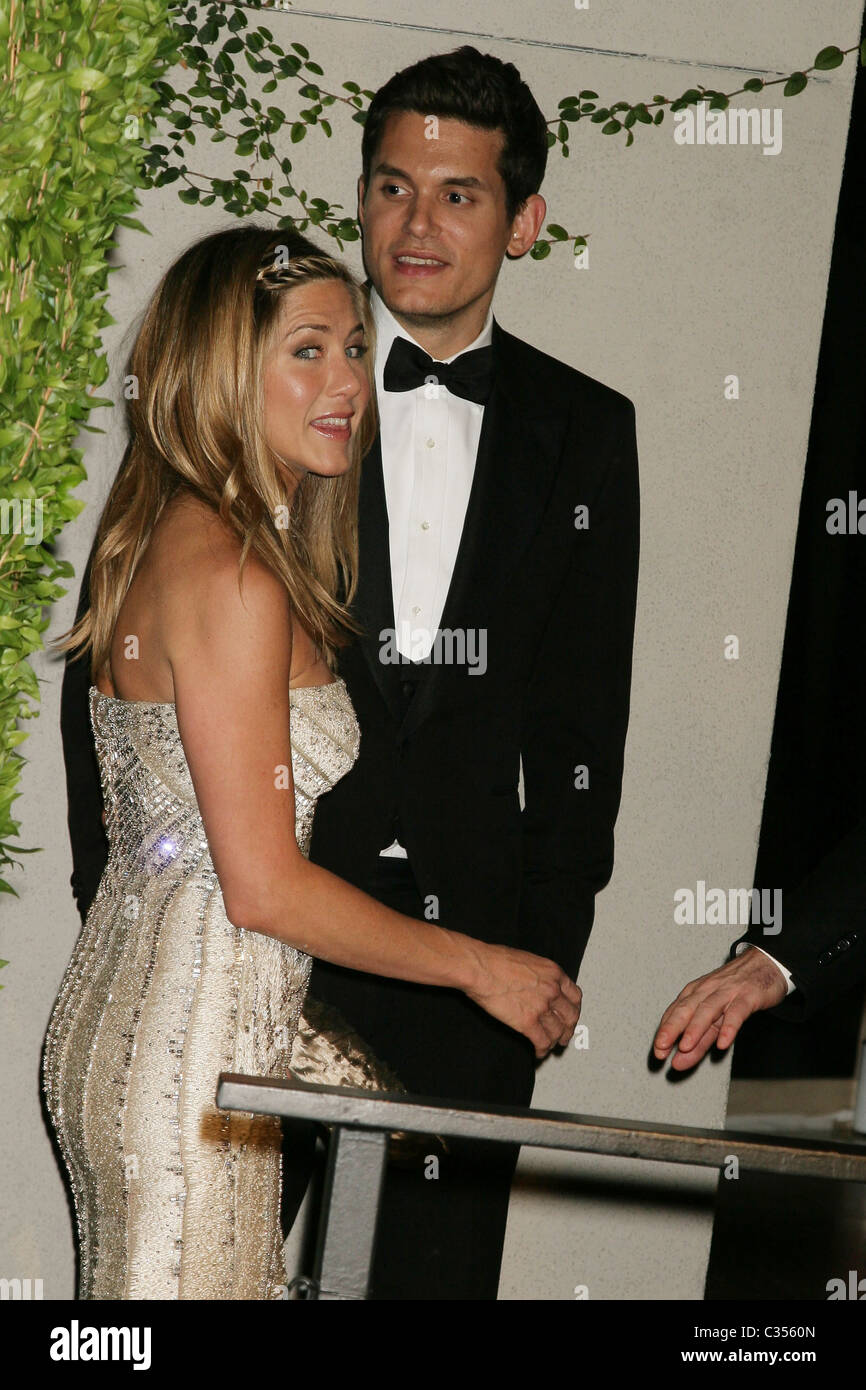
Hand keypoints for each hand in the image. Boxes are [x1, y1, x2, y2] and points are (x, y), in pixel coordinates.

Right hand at [465, 943, 582, 1057]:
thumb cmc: (495, 960)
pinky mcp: (527, 1022)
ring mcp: (541, 1007)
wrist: (480, 967)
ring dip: (555, 1041)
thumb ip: (540, 975)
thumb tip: (538, 985)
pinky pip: (542, 1042)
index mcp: (554, 973)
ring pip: (557, 1032)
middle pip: (571, 1016)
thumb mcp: (528, 960)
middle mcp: (552, 990)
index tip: (569, 1015)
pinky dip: (542, 1050)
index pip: (575, 996)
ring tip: (550, 1046)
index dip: (574, 1009)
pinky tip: (538, 1052)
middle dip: (568, 1029)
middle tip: (564, 1035)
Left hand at [653, 946, 787, 1071]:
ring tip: (685, 1047)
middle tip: (661, 1049)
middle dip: (671, 1029)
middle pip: (686, 1009)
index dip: (664, 1032)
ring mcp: (727, 992)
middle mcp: (707, 991)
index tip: (658, 1052)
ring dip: (695, 1029)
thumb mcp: (717, 1015)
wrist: (765, 964)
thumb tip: (681, 1060)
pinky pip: (736, 1012)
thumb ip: (700, 1039)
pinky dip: (729, 1027)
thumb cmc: (737, 990)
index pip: (675, 1013)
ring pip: (707, 1010)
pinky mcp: (748, 996)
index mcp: (695, 993)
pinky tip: (723, 1043)